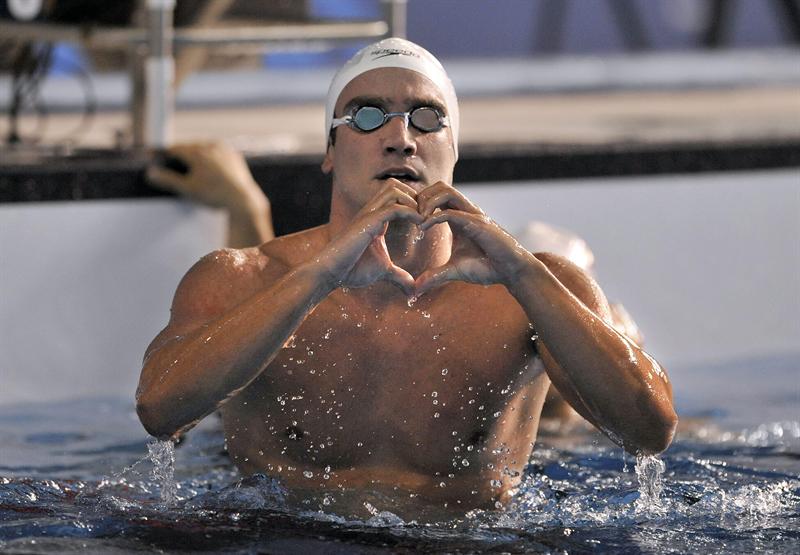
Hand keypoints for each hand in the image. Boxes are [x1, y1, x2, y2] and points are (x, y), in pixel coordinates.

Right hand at [147, 142, 267, 213]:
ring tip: (190, 164)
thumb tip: (150, 172)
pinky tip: (208, 166)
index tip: (155, 156)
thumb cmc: (215, 195)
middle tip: (171, 160)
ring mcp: (223, 149)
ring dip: (196, 153)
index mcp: (197, 152)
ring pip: (203, 148)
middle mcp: (210, 146)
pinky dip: (210, 156)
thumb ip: (168, 179)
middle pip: (189, 147)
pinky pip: (217, 152)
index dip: (163, 153)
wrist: (242, 199)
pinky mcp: (234, 154)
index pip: (174, 148)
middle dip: (180, 154)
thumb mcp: (188, 189)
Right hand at [317, 179, 424, 295]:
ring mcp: (368, 214)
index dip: (415, 203)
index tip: (429, 219)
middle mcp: (371, 211)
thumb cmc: (352, 270)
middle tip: (428, 215)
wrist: (330, 273)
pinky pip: (393, 208)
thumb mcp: (383, 272)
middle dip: (416, 196)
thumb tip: (413, 290)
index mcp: (375, 218)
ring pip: (395, 189)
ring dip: (414, 201)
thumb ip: (399, 276)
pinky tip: (421, 224)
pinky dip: (411, 212)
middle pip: (396, 185)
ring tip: (425, 219)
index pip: (397, 196)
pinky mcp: (367, 222)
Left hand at [414, 182, 531, 295]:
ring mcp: (472, 215)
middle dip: (420, 197)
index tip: (408, 221)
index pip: (436, 196)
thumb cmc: (488, 268)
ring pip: (446, 191)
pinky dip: (434, 217)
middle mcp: (466, 211)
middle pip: (439, 186)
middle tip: (410, 216)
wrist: (511, 271)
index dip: (419, 204)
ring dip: (427, 201)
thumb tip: (416, 288)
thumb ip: (435, 276)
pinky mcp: (478, 224)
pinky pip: (452, 213)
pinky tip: (423, 229)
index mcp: (459, 217)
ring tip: (417, 220)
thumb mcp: (454, 271)